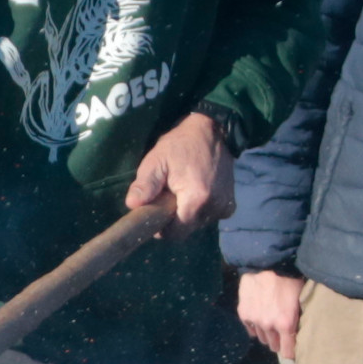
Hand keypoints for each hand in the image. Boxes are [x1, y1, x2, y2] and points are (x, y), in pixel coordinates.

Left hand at [122, 111, 236, 234]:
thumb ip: (145, 185)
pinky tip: (196, 191)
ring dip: (187, 213)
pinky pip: (210, 216)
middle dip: (174, 218)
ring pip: (198, 223)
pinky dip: (201, 209)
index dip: (162, 227)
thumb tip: (132, 206)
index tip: (156, 211)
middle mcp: (214, 208)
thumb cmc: (181, 144)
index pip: (175, 233)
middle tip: (168, 195)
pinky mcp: (230, 204)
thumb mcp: (157, 160)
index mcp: (196, 200)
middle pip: (186, 229)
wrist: (214, 131)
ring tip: (183, 189)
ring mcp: (225, 207)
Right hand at [236, 268, 306, 360]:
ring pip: (262, 338)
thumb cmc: (290, 280)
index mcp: (286, 324)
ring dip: (268, 334)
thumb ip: (297, 319)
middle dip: (280, 342)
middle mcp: (269, 326)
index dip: (291, 352)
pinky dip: (256, 326)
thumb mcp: (301, 299)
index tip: (293, 349)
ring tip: (272, 323)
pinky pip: (251, 329)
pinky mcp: (244, 314)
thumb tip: (298, 334)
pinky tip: (260, 317)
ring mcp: (255, 321)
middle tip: (283, 333)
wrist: (267, 264)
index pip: (287, 352)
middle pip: (274, 346)